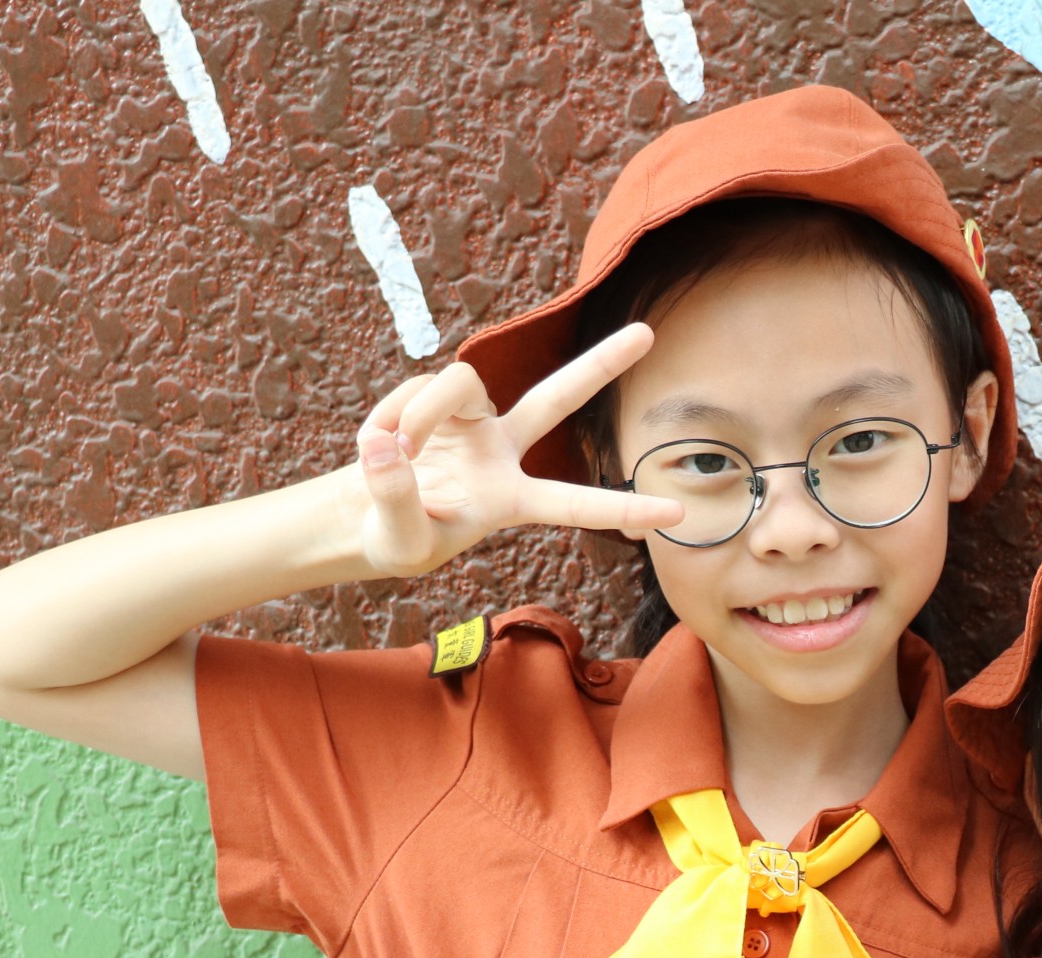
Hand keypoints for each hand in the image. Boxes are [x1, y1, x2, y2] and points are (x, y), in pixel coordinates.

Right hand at [349, 325, 685, 578]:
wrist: (362, 518)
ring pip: (462, 382)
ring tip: (392, 447)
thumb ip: (396, 497)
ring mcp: (474, 423)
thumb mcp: (398, 538)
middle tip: (648, 332)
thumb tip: (387, 445)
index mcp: (511, 502)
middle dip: (600, 364)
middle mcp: (504, 454)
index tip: (679, 511)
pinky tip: (376, 442)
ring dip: (422, 409)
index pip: (574, 505)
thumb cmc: (393, 541)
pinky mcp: (438, 403)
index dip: (625, 507)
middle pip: (558, 398)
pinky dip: (390, 414)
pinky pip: (418, 388)